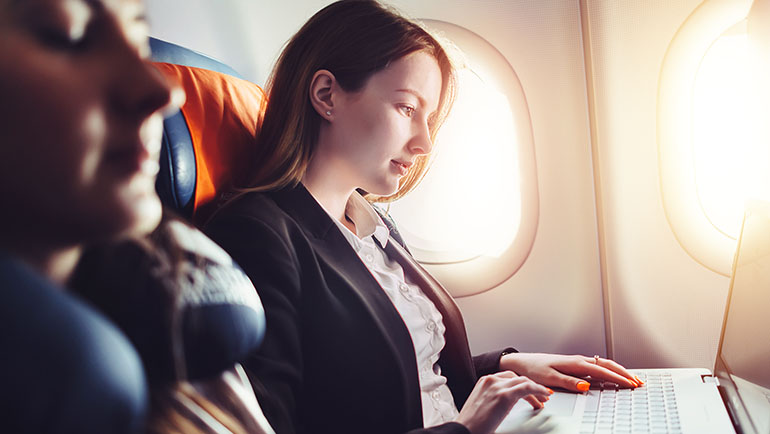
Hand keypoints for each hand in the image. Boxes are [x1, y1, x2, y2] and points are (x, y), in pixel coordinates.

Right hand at [456, 371, 552, 433]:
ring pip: (524, 381)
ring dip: (536, 389)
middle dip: (531, 386)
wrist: (465, 429)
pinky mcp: (505, 395)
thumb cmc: (472, 423)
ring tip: (544, 398)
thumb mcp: (483, 404)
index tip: (529, 391)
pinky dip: (538, 390)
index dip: (521, 384)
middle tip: (541, 396)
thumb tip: (508, 403)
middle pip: (517, 378)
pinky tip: (544, 395)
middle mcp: (491, 380)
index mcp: (484, 381)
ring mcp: (498, 386)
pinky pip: (527, 388)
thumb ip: (494, 398)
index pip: (508, 377)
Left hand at [499, 353, 639, 391]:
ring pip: (603, 365)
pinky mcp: (574, 365)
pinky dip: (609, 370)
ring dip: (618, 371)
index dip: (618, 378)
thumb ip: (568, 382)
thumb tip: (586, 385)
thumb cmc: (533, 369)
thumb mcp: (549, 378)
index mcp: (575, 363)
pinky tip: (613, 376)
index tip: (631, 384)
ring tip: (632, 378)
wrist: (522, 363)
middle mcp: (578, 360)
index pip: (602, 370)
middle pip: (607, 365)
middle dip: (624, 373)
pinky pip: (597, 367)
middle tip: (639, 382)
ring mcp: (577, 362)